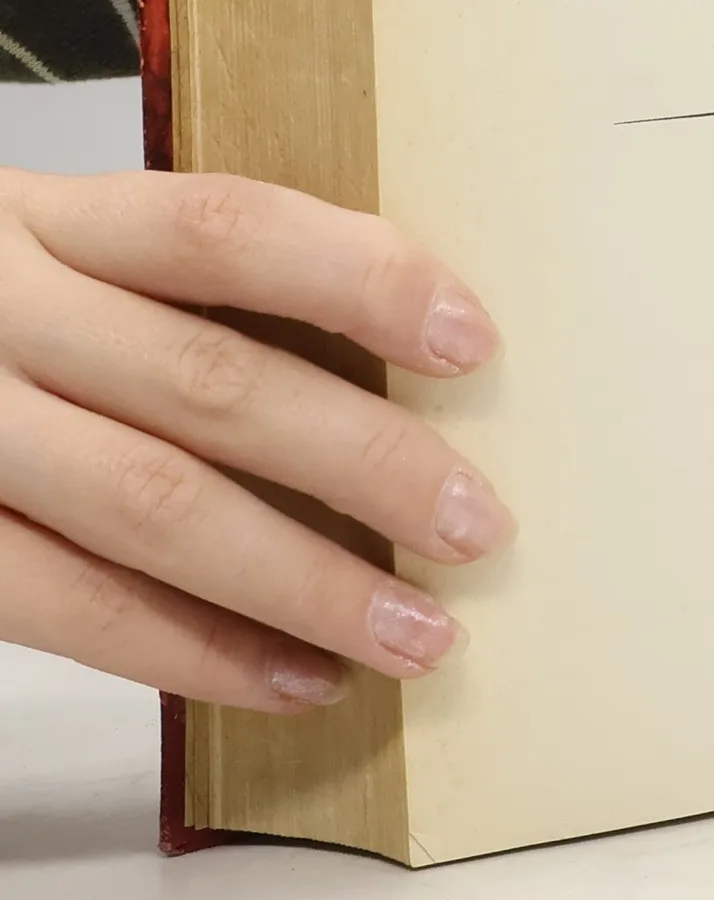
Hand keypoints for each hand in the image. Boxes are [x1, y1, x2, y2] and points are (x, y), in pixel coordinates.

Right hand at [0, 169, 512, 711]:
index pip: (225, 229)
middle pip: (210, 383)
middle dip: (363, 463)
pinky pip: (65, 607)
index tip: (474, 341)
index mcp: (48, 220)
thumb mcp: (58, 253)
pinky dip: (194, 651)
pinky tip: (298, 680)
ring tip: (420, 635)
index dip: (358, 278)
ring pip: (151, 505)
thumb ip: (182, 290)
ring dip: (304, 582)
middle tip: (479, 527)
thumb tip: (395, 356)